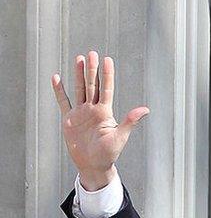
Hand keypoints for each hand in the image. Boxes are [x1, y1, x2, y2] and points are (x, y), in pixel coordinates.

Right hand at [51, 51, 148, 189]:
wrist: (93, 165)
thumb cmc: (109, 153)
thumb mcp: (120, 136)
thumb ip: (130, 121)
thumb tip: (145, 109)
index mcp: (105, 112)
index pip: (106, 88)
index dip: (107, 74)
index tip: (107, 59)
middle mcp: (93, 109)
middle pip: (92, 85)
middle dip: (92, 69)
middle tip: (92, 53)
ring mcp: (80, 113)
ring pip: (79, 89)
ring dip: (78, 75)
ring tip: (79, 59)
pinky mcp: (69, 120)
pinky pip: (63, 102)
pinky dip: (59, 91)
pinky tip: (57, 77)